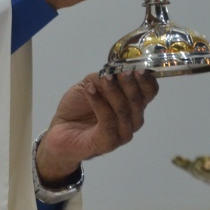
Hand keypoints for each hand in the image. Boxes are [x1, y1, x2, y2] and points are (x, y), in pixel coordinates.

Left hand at [35, 71, 158, 184]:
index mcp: (133, 105)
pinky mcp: (108, 143)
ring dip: (113, 92)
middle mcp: (132, 120)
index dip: (146, 79)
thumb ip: (101, 78)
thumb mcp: (89, 85)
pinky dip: (99, 104)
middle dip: (130, 83)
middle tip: (121, 71)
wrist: (59, 132)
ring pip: (124, 111)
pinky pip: (108, 122)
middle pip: (139, 101)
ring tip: (103, 79)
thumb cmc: (78, 109)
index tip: (137, 65)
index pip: (149, 92)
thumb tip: (112, 69)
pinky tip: (90, 90)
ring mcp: (122, 133)